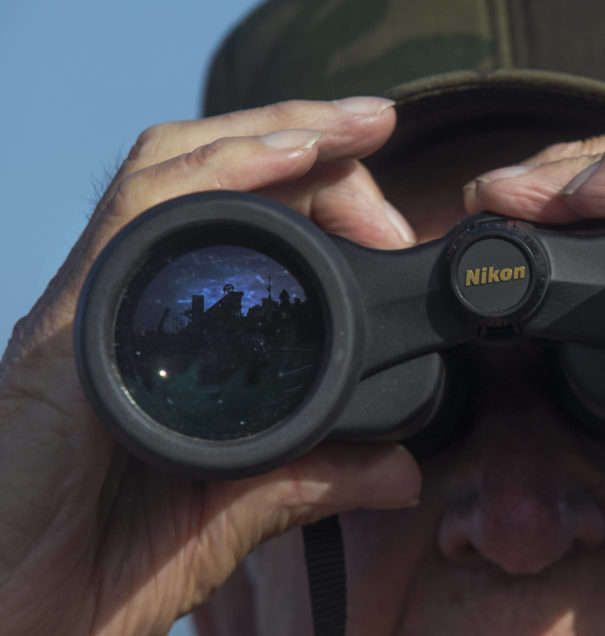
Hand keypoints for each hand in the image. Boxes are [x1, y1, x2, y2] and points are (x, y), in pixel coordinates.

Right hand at [0, 97, 420, 634]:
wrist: (13, 612)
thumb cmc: (99, 564)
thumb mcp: (232, 512)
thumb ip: (312, 481)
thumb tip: (401, 470)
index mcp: (168, 337)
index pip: (243, 226)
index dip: (325, 199)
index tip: (394, 225)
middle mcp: (129, 304)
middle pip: (219, 179)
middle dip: (315, 152)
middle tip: (384, 150)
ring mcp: (97, 304)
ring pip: (180, 166)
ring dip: (279, 130)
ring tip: (358, 125)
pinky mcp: (71, 322)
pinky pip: (143, 209)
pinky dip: (222, 166)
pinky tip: (293, 151)